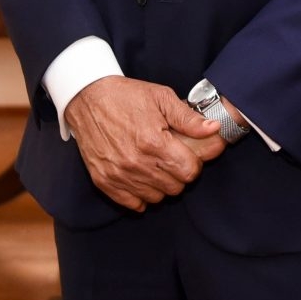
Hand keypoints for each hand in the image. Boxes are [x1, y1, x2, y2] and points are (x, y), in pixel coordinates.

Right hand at [62, 76, 225, 210]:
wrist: (86, 97)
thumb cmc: (125, 96)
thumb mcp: (161, 97)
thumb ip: (189, 118)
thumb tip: (214, 129)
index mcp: (153, 142)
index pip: (189, 171)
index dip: (193, 163)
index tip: (187, 154)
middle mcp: (136, 163)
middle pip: (175, 187)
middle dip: (179, 173)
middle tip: (172, 156)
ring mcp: (118, 175)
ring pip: (157, 198)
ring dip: (161, 184)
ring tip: (155, 164)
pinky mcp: (104, 181)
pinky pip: (134, 203)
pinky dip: (141, 194)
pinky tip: (141, 175)